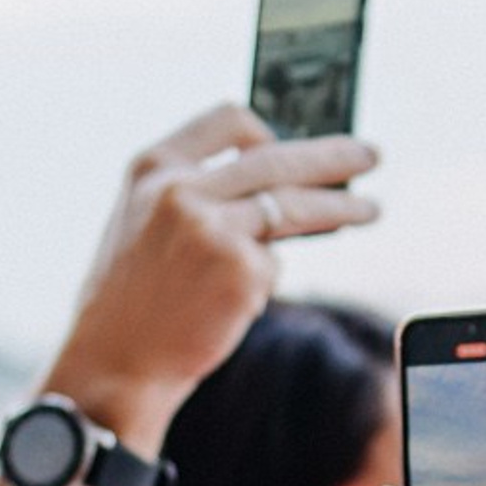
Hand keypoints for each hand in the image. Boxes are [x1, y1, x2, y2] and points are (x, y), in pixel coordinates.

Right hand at [42, 107, 379, 443]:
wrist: (113, 364)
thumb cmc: (129, 302)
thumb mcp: (142, 225)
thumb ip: (194, 194)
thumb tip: (275, 185)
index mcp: (153, 168)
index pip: (228, 120)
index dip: (268, 131)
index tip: (295, 142)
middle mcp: (182, 189)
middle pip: (278, 158)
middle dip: (332, 156)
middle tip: (369, 156)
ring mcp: (213, 229)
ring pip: (295, 206)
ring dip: (342, 207)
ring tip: (372, 209)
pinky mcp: (240, 271)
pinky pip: (273, 266)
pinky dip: (263, 282)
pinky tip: (235, 303)